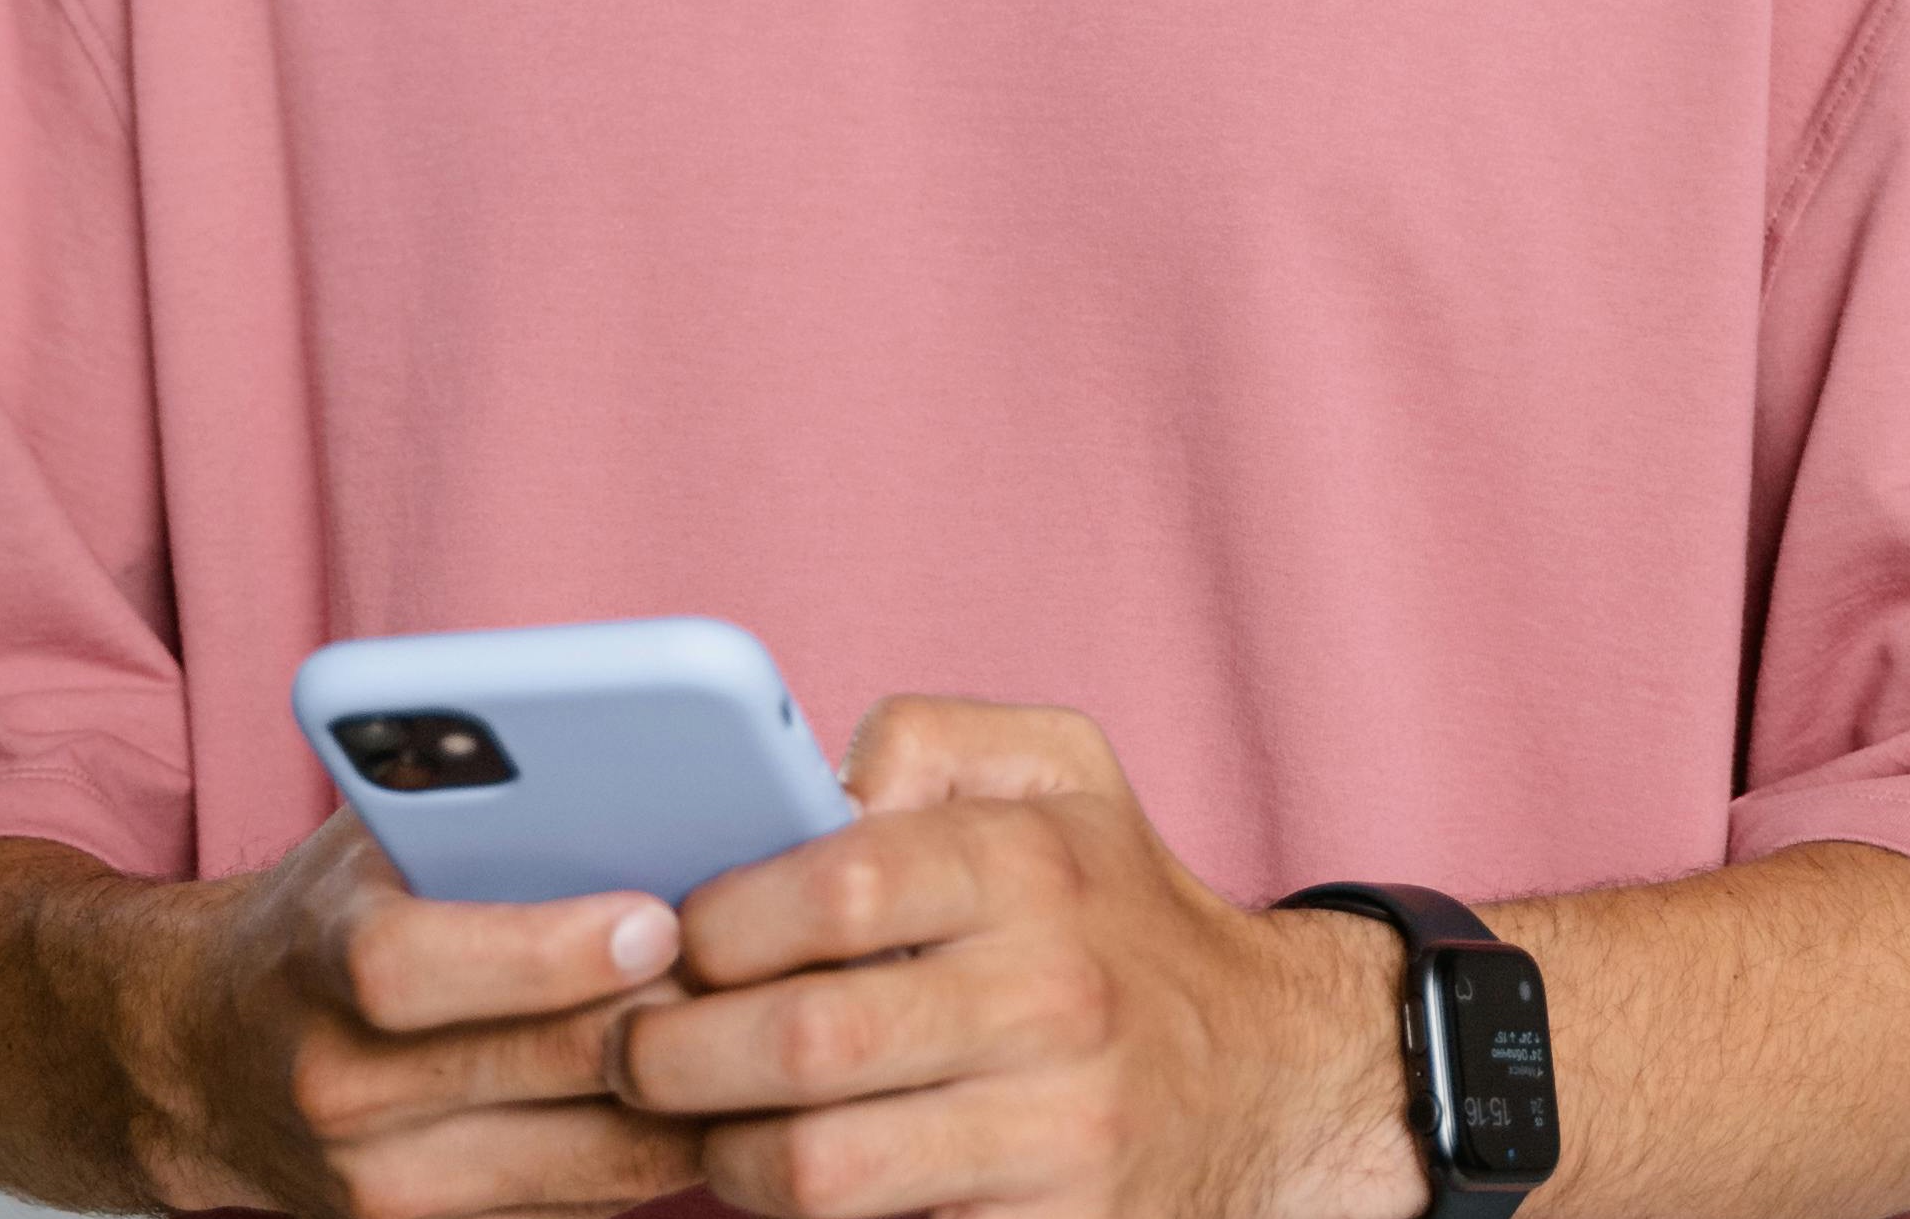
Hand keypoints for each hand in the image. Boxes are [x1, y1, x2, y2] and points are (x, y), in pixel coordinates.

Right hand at [129, 808, 713, 1218]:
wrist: (200, 1061)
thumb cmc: (325, 920)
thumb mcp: (366, 840)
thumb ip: (470, 812)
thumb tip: (635, 777)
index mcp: (317, 959)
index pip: (415, 967)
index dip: (545, 950)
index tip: (654, 919)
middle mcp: (339, 1086)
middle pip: (539, 1068)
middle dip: (667, 1019)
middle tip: (768, 971)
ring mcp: (383, 1187)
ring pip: (590, 1158)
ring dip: (696, 1098)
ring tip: (775, 1032)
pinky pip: (588, 1208)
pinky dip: (664, 1153)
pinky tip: (719, 1097)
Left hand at [613, 696, 1429, 1218]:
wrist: (1273, 1073)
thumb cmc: (1118, 911)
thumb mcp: (1059, 771)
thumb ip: (924, 736)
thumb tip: (801, 783)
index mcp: (1035, 868)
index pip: (838, 886)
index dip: (720, 923)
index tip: (677, 942)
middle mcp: (1051, 1002)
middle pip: (804, 1043)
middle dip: (675, 1055)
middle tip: (637, 1048)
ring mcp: (1057, 1135)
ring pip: (820, 1172)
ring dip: (722, 1156)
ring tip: (704, 1124)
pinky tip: (784, 1179)